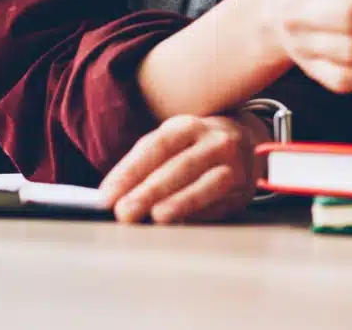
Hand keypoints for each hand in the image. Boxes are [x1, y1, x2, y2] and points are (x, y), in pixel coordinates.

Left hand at [99, 114, 256, 223]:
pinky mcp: (244, 190)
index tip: (107, 196)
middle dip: (150, 191)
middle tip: (125, 212)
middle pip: (180, 166)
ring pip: (208, 183)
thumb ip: (144, 165)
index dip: (130, 172)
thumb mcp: (172, 143)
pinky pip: (221, 203)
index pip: (156, 147)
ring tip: (158, 217)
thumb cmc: (194, 147)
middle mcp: (215, 141)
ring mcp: (235, 164)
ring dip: (181, 201)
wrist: (244, 141)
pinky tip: (181, 224)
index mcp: (188, 126)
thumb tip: (113, 197)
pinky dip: (199, 215)